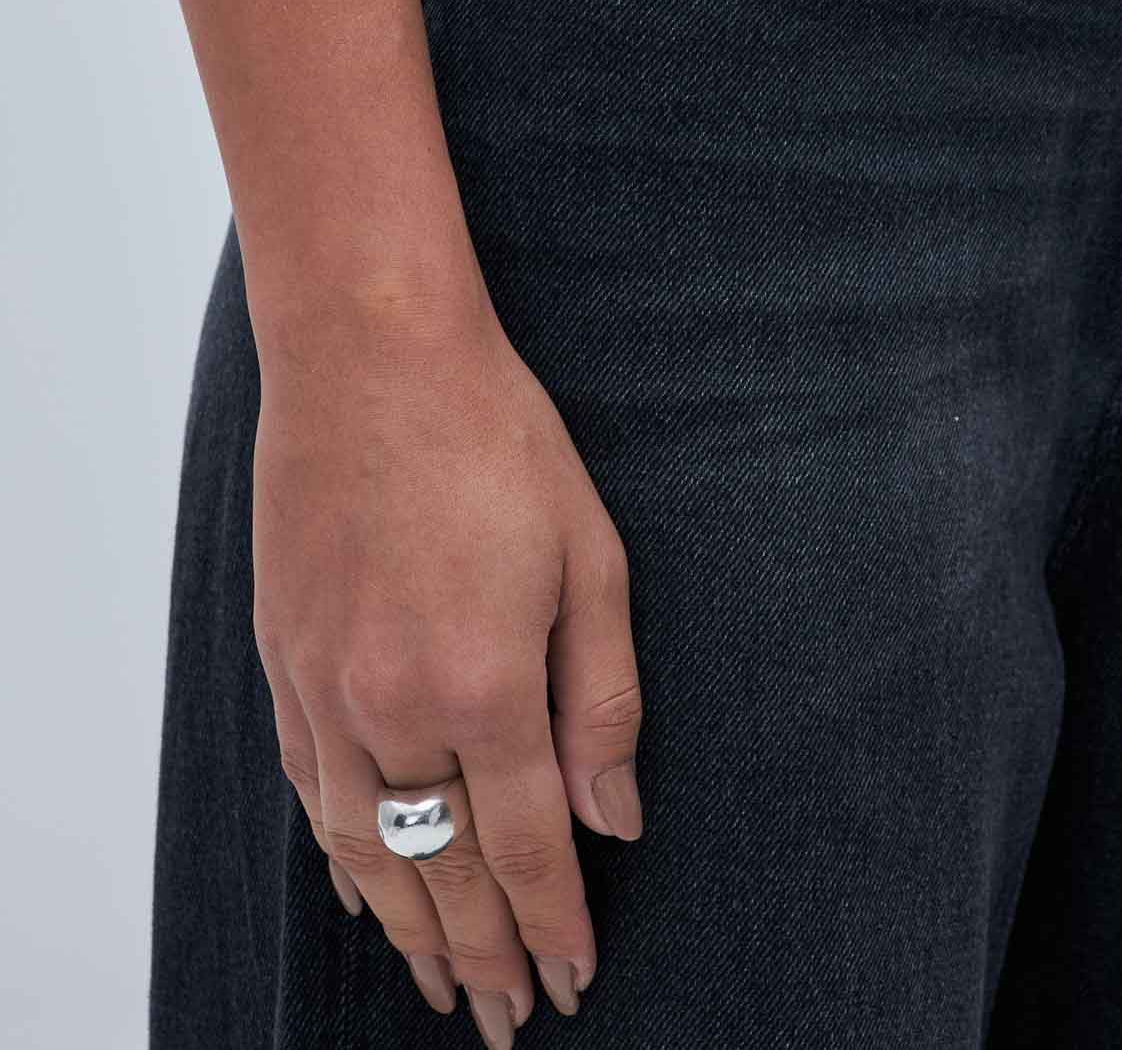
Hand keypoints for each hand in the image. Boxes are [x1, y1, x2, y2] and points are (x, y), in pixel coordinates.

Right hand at [250, 282, 642, 1043]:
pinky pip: (313, 793)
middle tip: (507, 1018)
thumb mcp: (590, 555)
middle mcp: (395, 708)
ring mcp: (326, 689)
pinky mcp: (284, 661)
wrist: (371, 357)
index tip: (572, 983)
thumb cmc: (494, 440)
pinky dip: (345, 856)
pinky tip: (366, 887)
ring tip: (440, 986)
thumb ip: (603, 696)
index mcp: (484, 685)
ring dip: (411, 928)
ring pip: (371, 850)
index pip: (529, 848)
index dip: (554, 924)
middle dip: (485, 953)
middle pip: (446, 869)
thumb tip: (618, 815)